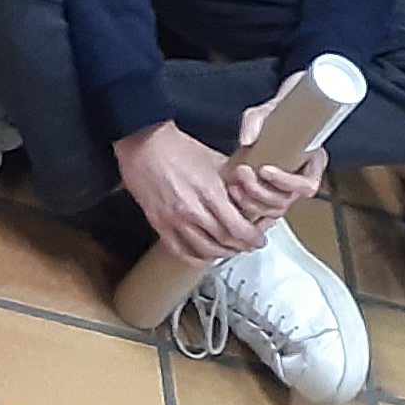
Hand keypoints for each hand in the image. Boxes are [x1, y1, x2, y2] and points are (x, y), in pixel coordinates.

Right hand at [113, 122, 264, 264]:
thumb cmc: (179, 148)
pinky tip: (203, 257)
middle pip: (223, 241)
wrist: (145, 145)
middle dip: (241, 246)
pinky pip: (178, 251)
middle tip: (249, 245)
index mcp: (209, 192)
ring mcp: (173, 219)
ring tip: (230, 250)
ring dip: (221, 254)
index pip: (236, 227)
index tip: (259, 239)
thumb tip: (250, 194)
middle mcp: (191, 209)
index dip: (252, 238)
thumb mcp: (215, 160)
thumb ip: (233, 180)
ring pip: (203, 250)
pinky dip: (194, 258)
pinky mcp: (158, 223)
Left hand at [227, 101, 327, 221]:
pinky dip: (246, 205)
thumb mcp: (265, 112)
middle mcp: (302, 180)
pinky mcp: (270, 196)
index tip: (265, 169)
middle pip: (286, 200)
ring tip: (235, 182)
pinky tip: (233, 190)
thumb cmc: (275, 115)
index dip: (286, 182)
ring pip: (273, 210)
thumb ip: (254, 121)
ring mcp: (286, 191)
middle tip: (242, 172)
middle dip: (260, 190)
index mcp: (314, 162)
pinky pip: (262, 212)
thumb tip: (246, 140)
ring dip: (251, 200)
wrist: (269, 122)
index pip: (307, 185)